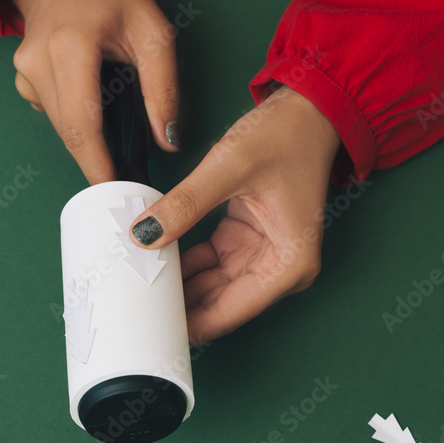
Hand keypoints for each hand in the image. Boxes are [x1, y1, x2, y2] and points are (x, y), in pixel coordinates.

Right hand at [5, 0, 179, 183]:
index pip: (82, 124)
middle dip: (97, 161)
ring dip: (89, 142)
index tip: (116, 192)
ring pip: (60, 126)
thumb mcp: (153, 31)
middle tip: (128, 179)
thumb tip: (167, 140)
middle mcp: (38, 62)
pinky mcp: (23, 78)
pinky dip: (76, 120)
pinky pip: (52, 113)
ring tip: (119, 147)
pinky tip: (95, 103)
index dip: (98, 165)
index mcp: (70, 47)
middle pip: (69, 132)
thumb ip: (163, 88)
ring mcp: (25, 71)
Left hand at [128, 87, 342, 343]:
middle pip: (220, 304)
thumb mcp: (230, 168)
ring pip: (211, 286)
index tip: (155, 332)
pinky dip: (184, 263)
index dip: (191, 325)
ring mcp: (263, 256)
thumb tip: (144, 233)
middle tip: (135, 307)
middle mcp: (281, 269)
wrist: (309, 110)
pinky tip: (154, 260)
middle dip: (179, 307)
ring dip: (178, 285)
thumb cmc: (288, 136)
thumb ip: (186, 204)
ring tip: (137, 285)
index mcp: (288, 264)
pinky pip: (209, 263)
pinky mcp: (246, 240)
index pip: (230, 312)